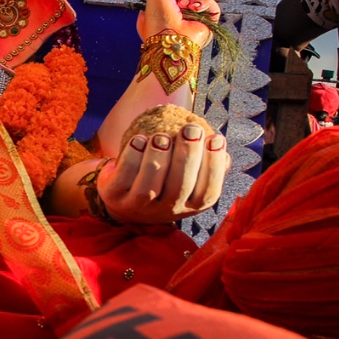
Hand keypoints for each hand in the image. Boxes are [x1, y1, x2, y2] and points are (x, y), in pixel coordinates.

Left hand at [98, 124, 229, 224]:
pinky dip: (132, 157)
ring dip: (158, 157)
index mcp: (190, 206)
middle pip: (180, 187)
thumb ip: (206, 165)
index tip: (216, 138)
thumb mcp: (187, 179)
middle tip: (191, 129)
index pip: (208, 193)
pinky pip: (124, 177)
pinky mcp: (116, 196)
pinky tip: (140, 140)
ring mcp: (139, 206)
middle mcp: (166, 210)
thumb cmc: (163, 181)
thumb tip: (222, 147)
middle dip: (187, 155)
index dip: (214, 167)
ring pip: (149, 186)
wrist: (123, 198)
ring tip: (162, 137)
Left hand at [138, 0, 216, 45]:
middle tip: (178, 2)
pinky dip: (204, 3)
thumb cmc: (159, 20)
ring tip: (185, 8)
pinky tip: (196, 9)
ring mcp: (194, 16)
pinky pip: (212, 4)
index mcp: (167, 6)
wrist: (170, 38)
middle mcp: (180, 11)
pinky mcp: (207, 21)